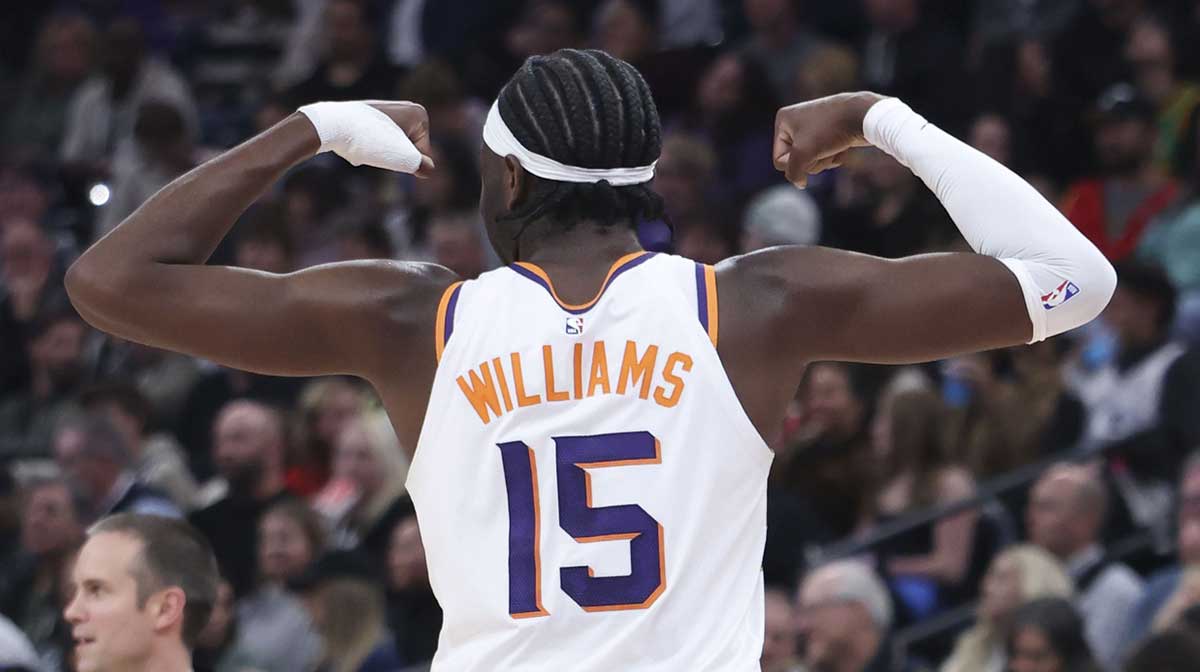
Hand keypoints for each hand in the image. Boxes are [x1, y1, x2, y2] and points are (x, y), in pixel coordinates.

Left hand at [299, 100, 435, 176]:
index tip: (387, 149)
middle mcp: (405, 107)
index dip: (404, 161)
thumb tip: (429, 169)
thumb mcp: (403, 158)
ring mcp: (385, 112)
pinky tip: (354, 143)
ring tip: (363, 146)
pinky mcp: (367, 117)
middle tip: (374, 148)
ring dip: (377, 155)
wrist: (331, 125)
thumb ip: (423, 166)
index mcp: (419, 113)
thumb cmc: (370, 140)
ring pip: (388, 148)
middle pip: (405, 150)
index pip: (422, 154)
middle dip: (390, 157)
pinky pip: (374, 143)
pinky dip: (366, 149)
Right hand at [773, 92, 885, 187]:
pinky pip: (826, 155)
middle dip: (813, 161)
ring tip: (835, 146)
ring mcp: (814, 126)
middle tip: (824, 149)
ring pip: (812, 160)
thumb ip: (793, 173)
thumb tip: (800, 184)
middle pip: (797, 161)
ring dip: (824, 160)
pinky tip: (844, 146)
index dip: (795, 163)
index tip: (809, 151)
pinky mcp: (831, 132)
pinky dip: (835, 155)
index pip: (779, 160)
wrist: (864, 115)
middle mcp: (796, 121)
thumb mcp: (803, 154)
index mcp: (783, 120)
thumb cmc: (829, 129)